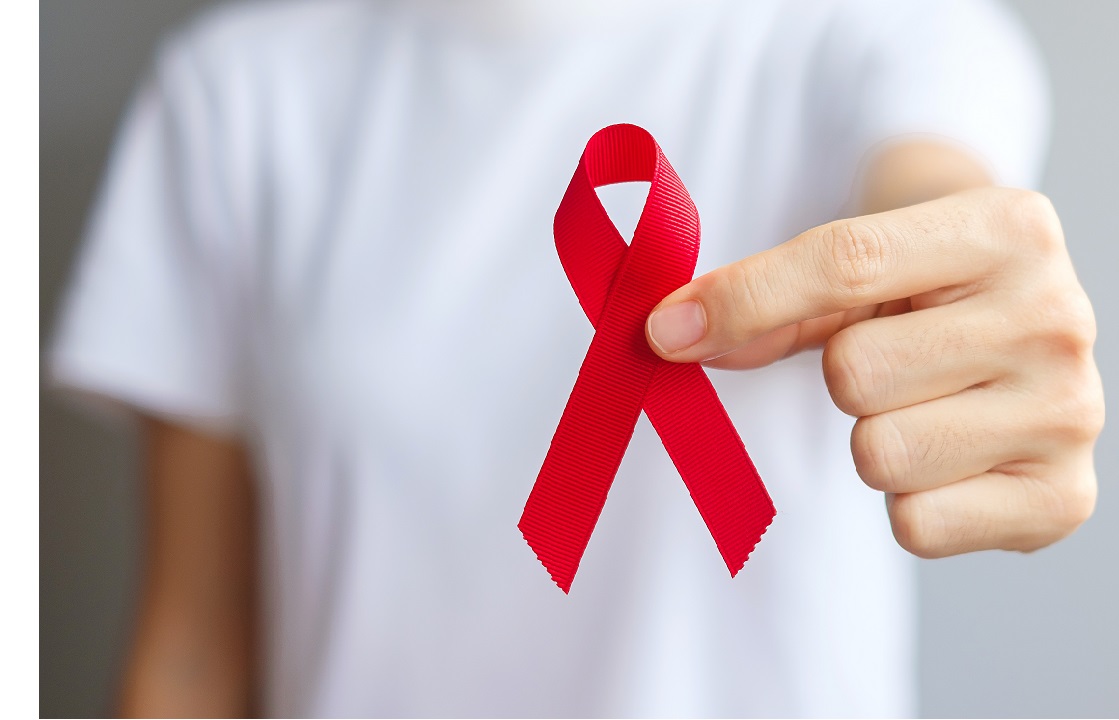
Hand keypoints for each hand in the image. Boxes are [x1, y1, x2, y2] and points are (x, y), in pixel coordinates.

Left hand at [646, 187, 1103, 556]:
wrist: (1021, 336)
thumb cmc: (927, 296)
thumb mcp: (862, 269)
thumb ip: (767, 299)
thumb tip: (672, 334)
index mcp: (1006, 228)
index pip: (845, 264)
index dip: (743, 301)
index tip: (668, 331)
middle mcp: (1057, 316)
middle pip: (854, 374)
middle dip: (842, 377)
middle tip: (892, 363)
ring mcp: (1069, 413)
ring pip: (879, 454)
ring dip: (874, 440)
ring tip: (923, 408)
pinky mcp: (1064, 499)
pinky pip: (914, 523)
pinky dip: (908, 503)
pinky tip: (947, 459)